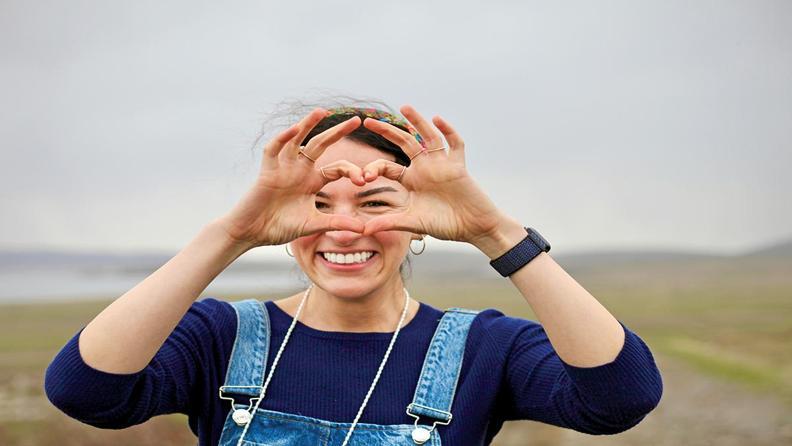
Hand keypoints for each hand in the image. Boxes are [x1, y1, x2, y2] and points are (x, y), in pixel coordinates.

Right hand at [217, 108, 370, 247]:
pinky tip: (294, 129)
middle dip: (338, 132)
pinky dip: (283, 138)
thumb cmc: (279, 227)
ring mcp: (283, 168)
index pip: (337, 168)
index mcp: (312, 181)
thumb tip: (363, 229)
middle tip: (357, 120)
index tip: (362, 180)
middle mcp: (299, 170)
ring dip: (308, 124)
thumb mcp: (313, 224)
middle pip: (321, 145)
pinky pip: (274, 149)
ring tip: (322, 111)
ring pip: (297, 139)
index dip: (352, 171)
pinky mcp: (267, 170)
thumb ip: (337, 223)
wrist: (252, 233)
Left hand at [359, 105, 505, 244]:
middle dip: (387, 131)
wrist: (473, 228)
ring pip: (428, 136)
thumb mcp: (412, 223)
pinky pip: (455, 144)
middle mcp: (424, 168)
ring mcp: (441, 164)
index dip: (373, 168)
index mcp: (410, 180)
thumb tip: (363, 230)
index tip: (364, 177)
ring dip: (417, 121)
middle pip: (404, 143)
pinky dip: (448, 130)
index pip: (387, 166)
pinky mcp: (457, 166)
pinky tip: (437, 119)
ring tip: (404, 107)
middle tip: (369, 121)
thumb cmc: (444, 225)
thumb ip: (389, 223)